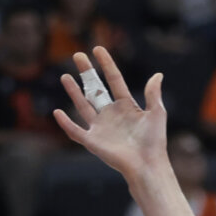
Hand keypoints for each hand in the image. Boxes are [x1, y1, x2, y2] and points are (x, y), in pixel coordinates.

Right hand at [54, 48, 167, 183]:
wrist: (147, 165)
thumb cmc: (154, 143)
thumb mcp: (157, 113)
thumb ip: (153, 94)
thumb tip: (158, 74)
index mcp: (126, 106)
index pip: (114, 80)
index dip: (106, 64)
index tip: (98, 49)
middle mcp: (111, 114)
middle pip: (95, 89)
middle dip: (86, 73)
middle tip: (77, 55)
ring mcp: (101, 128)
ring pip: (83, 106)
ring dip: (74, 91)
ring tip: (65, 76)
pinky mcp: (93, 142)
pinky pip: (76, 131)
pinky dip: (66, 124)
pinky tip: (57, 112)